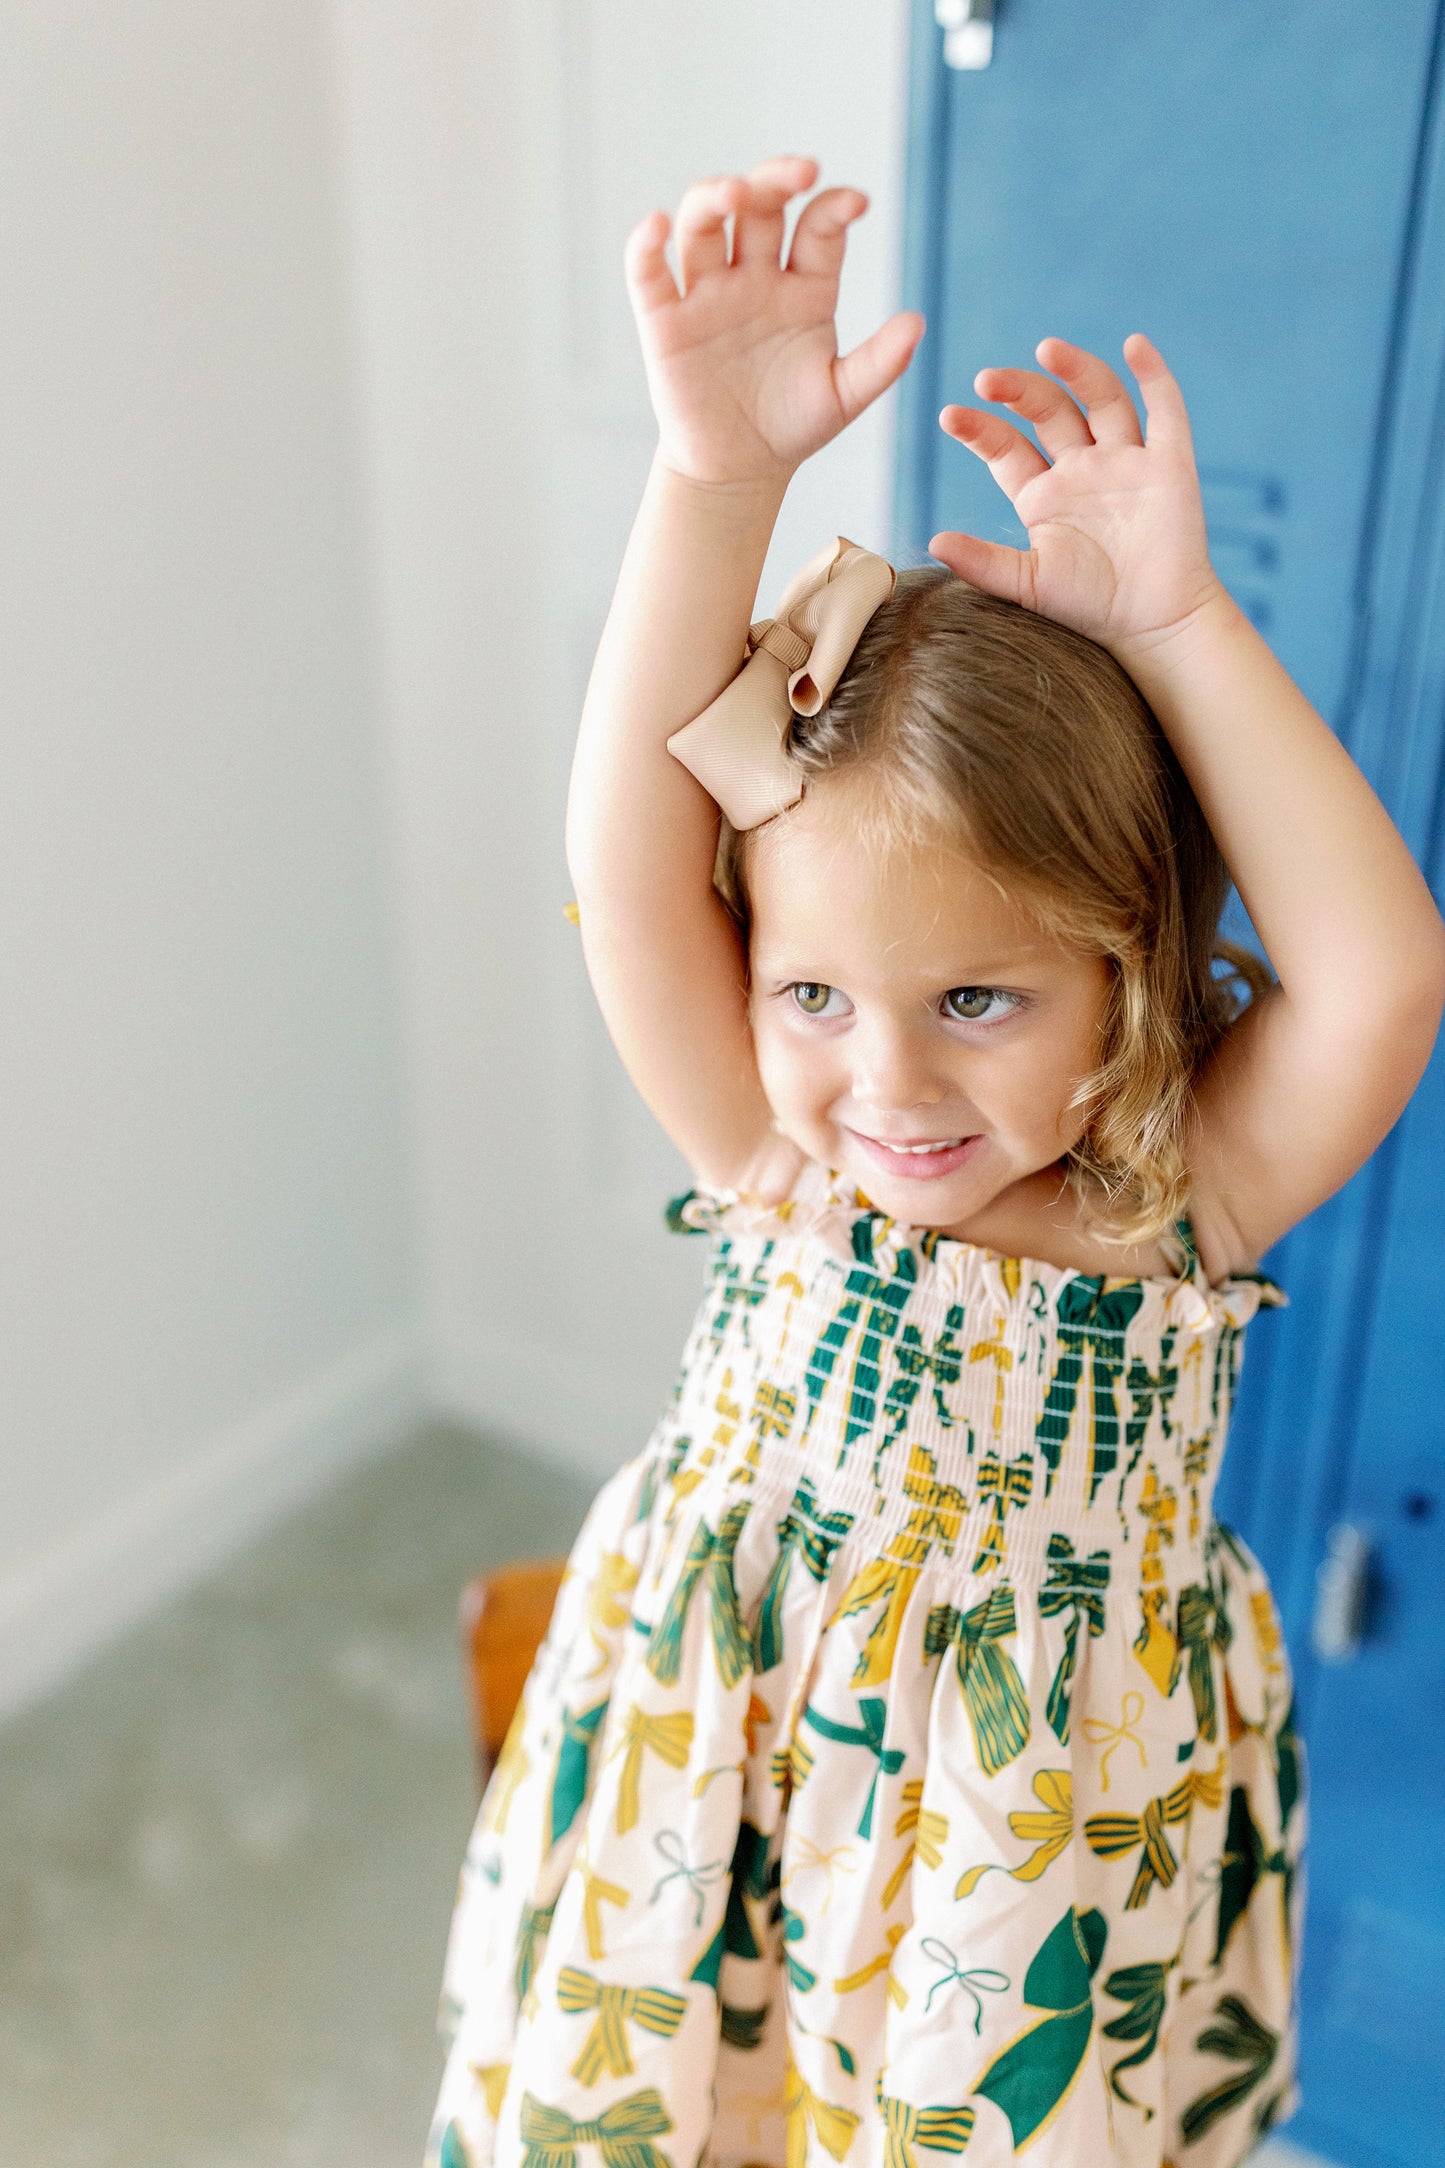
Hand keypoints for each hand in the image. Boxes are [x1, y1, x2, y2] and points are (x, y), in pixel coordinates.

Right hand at [626, 155, 923, 489]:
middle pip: (760, 206)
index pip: (819, 228)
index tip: (856, 204)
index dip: (835, 207)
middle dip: (776, 179)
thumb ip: (879, 362)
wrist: (739, 471)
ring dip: (715, 197)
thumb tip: (916, 323)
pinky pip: (649, 273)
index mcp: (804, 287)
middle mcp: (755, 277)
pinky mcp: (665, 321)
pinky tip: (657, 225)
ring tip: (733, 193)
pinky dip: (645, 245)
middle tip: (800, 172)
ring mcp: (708, 294)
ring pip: (704, 223)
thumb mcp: (842, 398)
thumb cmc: (793, 427)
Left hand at [930, 336, 1223, 654]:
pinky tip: (1134, 345)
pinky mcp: (1169, 464)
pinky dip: (1153, 375)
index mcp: (1044, 495)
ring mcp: (1126, 462)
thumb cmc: (1090, 608)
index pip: (1006, 448)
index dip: (980, 430)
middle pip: (1049, 412)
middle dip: (1020, 391)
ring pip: (1101, 400)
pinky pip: (1165, 410)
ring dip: (1076, 370)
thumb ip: (982, 562)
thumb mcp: (1028, 585)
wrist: (1154, 627)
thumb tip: (932, 541)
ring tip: (1046, 349)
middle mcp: (1083, 469)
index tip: (950, 417)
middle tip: (988, 379)